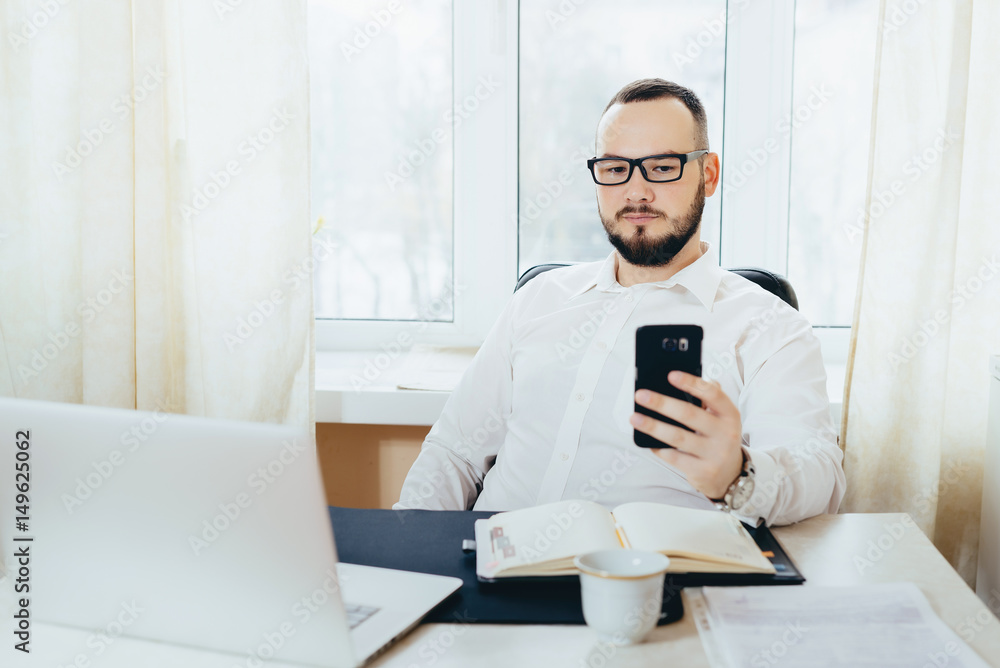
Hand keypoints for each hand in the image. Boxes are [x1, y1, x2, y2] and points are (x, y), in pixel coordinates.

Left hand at [630, 371, 743, 499]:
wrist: (729, 474)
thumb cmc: (718, 438)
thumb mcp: (721, 418)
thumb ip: (707, 398)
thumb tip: (680, 379)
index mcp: (730, 415)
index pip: (713, 394)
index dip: (692, 383)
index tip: (671, 375)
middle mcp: (726, 433)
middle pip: (689, 414)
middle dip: (662, 403)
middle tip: (641, 395)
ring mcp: (715, 454)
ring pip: (678, 437)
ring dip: (653, 426)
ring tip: (635, 418)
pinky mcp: (703, 471)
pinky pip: (674, 457)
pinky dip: (659, 448)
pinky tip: (648, 441)